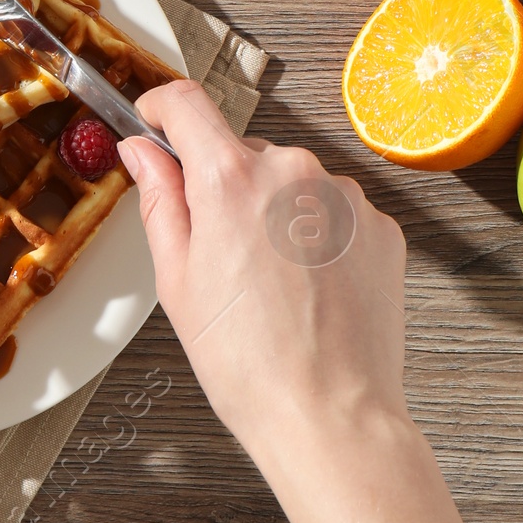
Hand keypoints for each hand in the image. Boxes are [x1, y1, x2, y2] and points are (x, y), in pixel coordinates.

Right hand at [122, 78, 406, 453]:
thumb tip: (143, 152)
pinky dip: (318, 238)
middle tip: (221, 257)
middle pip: (242, 153)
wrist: (331, 418)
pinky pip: (334, 212)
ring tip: (273, 287)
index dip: (162, 109)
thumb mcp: (178, 281)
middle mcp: (293, 170)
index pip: (187, 104)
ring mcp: (343, 196)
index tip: (155, 122)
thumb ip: (159, 200)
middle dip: (226, 189)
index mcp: (231, 179)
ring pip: (291, 184)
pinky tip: (310, 290)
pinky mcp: (380, 226)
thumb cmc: (250, 365)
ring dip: (276, 213)